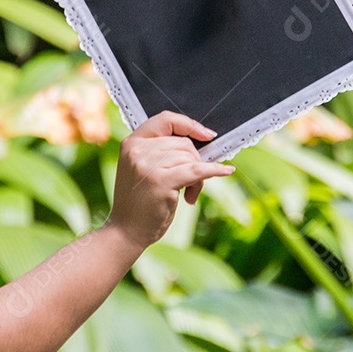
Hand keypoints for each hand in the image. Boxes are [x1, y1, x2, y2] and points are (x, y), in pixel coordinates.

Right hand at [107, 111, 234, 249]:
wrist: (126, 231)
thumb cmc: (139, 202)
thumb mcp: (142, 168)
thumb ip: (161, 152)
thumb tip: (202, 141)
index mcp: (132, 142)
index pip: (165, 120)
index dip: (189, 124)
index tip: (207, 134)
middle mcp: (138, 150)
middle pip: (183, 143)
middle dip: (194, 162)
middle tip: (190, 186)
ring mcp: (148, 165)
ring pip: (191, 159)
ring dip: (197, 178)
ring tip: (188, 195)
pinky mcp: (161, 181)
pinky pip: (197, 171)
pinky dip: (215, 170)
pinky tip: (227, 171)